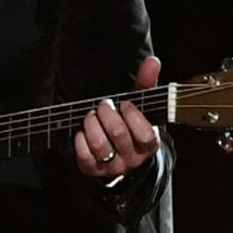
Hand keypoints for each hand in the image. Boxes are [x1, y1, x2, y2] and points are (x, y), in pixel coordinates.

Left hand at [73, 55, 163, 186]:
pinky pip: (84, 157)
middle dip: (106, 114)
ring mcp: (114, 167)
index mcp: (149, 145)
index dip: (132, 115)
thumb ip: (146, 84)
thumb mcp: (140, 106)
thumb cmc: (130, 125)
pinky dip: (79, 141)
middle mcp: (134, 159)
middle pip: (118, 134)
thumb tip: (152, 62)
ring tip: (90, 116)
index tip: (123, 104)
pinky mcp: (94, 171)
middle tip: (102, 106)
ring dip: (91, 125)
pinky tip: (81, 131)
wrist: (119, 156)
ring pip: (100, 146)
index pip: (145, 134)